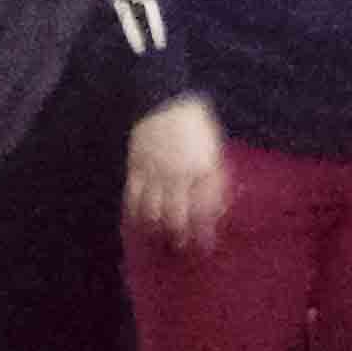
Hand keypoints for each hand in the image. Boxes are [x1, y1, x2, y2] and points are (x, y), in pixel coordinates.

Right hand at [123, 94, 229, 251]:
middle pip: (176, 215)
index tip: (206, 247)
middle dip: (179, 236)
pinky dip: (136, 212)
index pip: (203, 210)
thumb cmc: (195, 127)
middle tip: (180, 248)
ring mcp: (155, 172)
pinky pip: (134, 196)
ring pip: (153, 210)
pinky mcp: (136, 167)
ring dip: (157, 228)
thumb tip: (217, 209)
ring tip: (159, 239)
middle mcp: (179, 175)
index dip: (204, 231)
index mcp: (202, 169)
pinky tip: (139, 222)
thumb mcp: (213, 152)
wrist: (164, 102)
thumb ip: (215, 180)